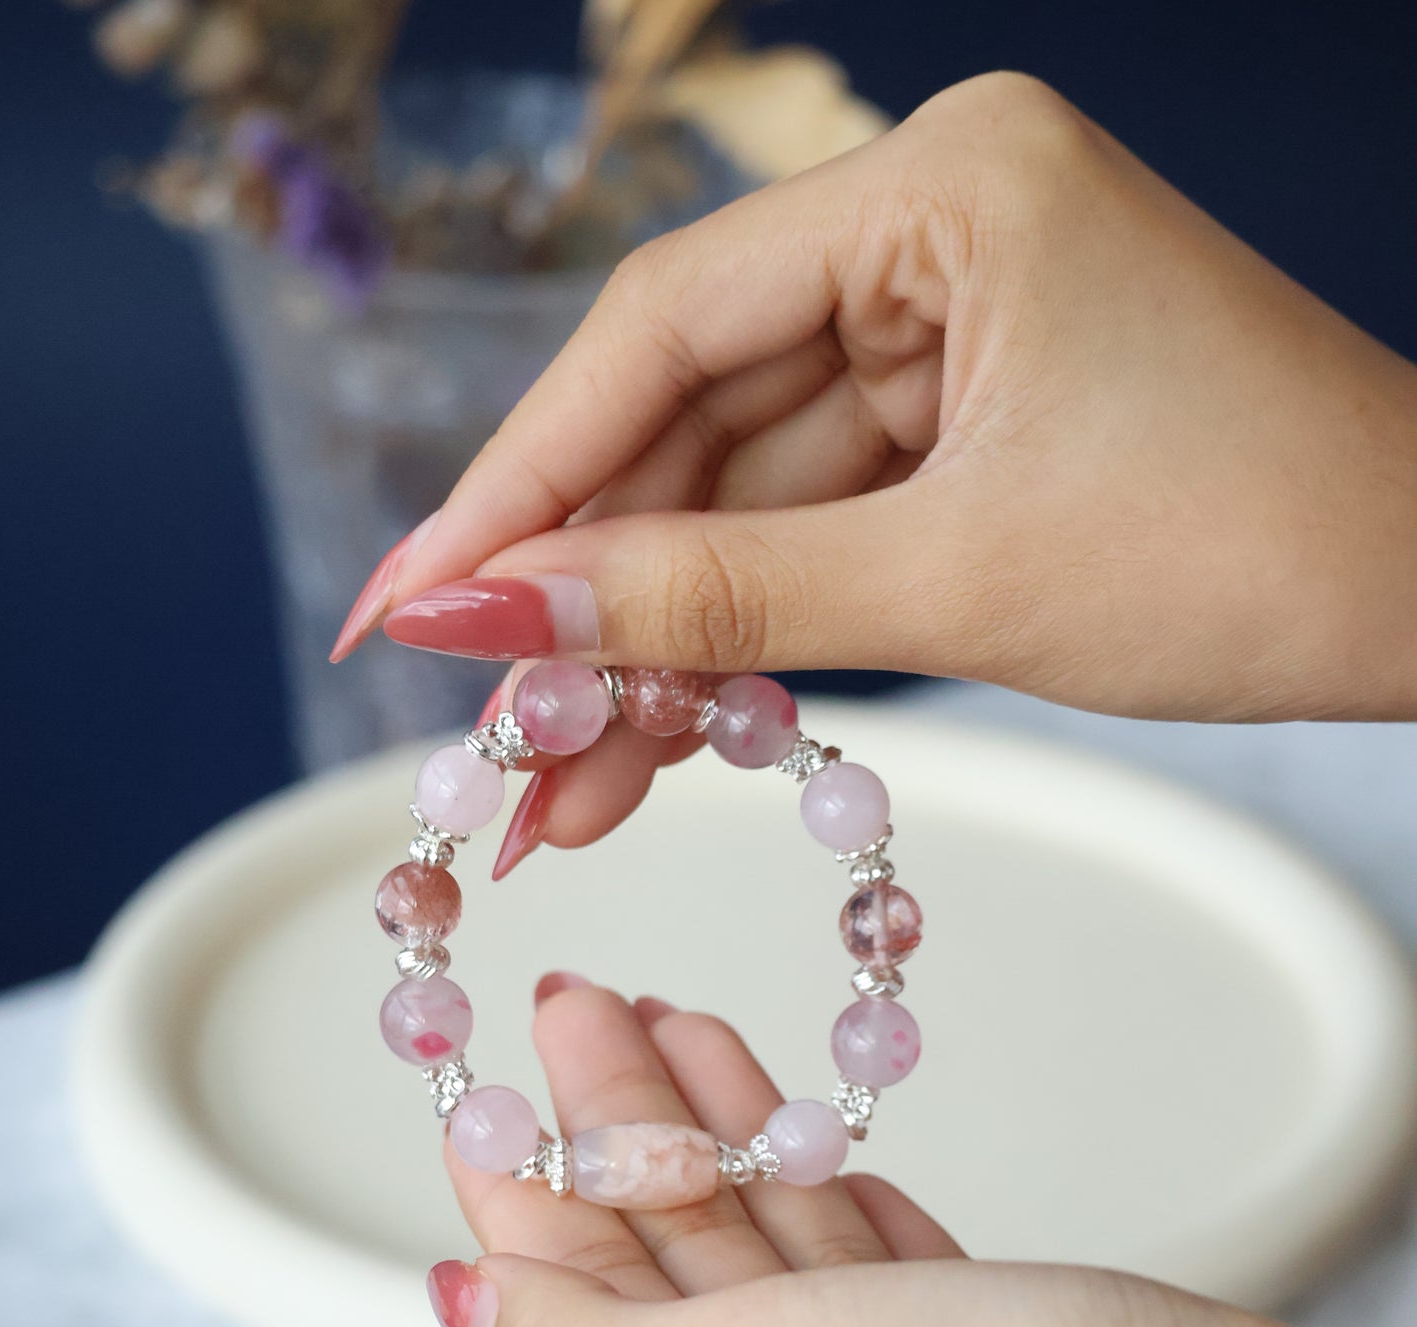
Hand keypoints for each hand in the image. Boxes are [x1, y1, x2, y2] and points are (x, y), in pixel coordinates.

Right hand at [335, 72, 1416, 867]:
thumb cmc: (1259, 547)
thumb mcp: (958, 581)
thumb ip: (715, 598)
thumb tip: (503, 626)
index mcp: (944, 188)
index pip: (663, 330)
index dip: (522, 481)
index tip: (415, 604)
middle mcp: (933, 232)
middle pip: (689, 418)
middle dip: (586, 596)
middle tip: (485, 736)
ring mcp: (951, 329)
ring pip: (741, 493)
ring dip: (654, 645)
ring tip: (559, 791)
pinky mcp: (969, 421)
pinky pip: (813, 528)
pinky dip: (743, 635)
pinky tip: (658, 738)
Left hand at [432, 977, 1416, 1326]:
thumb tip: (463, 1298)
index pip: (572, 1312)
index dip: (522, 1183)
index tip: (477, 1071)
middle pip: (666, 1261)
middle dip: (613, 1125)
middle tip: (578, 995)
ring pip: (763, 1237)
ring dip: (705, 1124)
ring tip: (658, 1008)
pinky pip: (856, 1240)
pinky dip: (807, 1163)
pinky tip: (773, 1108)